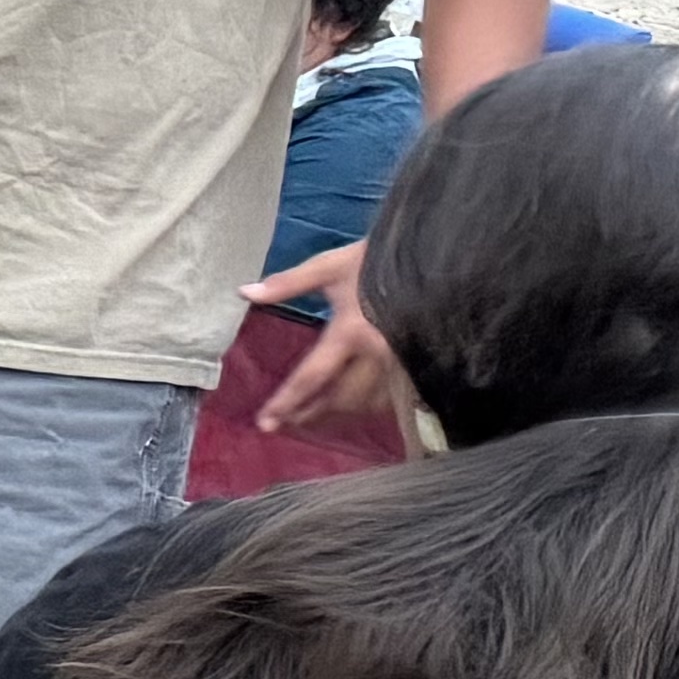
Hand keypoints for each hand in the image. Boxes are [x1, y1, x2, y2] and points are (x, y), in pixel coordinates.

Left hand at [250, 240, 407, 423]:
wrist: (434, 254)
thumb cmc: (378, 260)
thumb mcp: (331, 266)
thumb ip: (288, 283)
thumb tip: (244, 293)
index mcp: (351, 332)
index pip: (312, 377)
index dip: (287, 402)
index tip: (264, 422)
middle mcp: (378, 355)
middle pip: (339, 400)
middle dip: (310, 415)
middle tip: (284, 424)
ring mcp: (402, 364)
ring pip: (367, 404)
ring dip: (338, 415)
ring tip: (311, 418)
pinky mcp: (419, 365)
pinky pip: (390, 398)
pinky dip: (366, 406)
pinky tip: (350, 406)